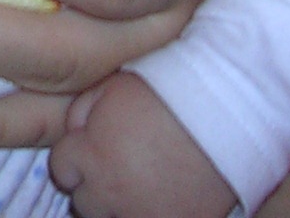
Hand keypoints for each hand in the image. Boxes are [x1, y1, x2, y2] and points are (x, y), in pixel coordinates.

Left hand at [49, 71, 235, 217]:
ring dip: (119, 204)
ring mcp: (143, 216)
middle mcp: (110, 194)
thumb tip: (72, 131)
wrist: (227, 111)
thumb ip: (81, 110)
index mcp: (91, 156)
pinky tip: (164, 195)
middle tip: (120, 164)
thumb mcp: (114, 84)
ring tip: (142, 180)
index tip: (94, 146)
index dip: (77, 154)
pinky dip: (152, 212)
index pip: (62, 168)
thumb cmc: (170, 90)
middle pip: (83, 203)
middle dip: (94, 184)